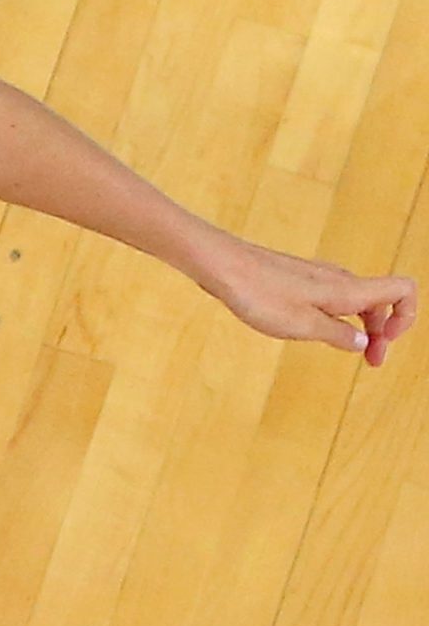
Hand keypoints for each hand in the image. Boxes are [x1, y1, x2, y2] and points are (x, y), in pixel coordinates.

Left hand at [200, 235, 415, 366]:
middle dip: (382, 332)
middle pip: (379, 302)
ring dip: (358, 327)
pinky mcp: (296, 279)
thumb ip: (338, 335)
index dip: (407, 316)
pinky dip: (334, 317)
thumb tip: (363, 341)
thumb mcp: (303, 326)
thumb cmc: (258, 293)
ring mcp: (316, 276)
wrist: (219, 264)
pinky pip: (329, 298)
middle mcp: (337, 278)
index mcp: (347, 288)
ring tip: (346, 350)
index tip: (386, 341)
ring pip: (353, 301)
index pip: (403, 288)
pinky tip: (313, 332)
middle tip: (371, 362)